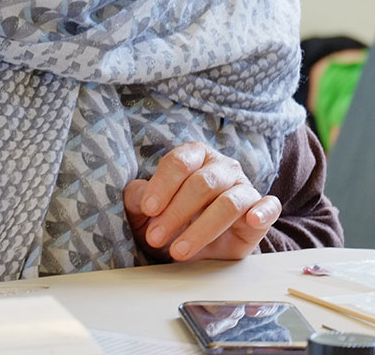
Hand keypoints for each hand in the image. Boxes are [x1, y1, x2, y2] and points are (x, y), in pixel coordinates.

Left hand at [124, 142, 280, 261]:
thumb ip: (139, 198)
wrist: (194, 247)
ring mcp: (244, 187)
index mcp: (194, 156)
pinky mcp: (262, 211)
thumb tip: (140, 196)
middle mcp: (221, 168)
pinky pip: (269, 206)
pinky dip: (263, 212)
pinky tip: (252, 220)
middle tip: (155, 238)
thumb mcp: (145, 210)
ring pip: (228, 203)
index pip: (179, 163)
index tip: (148, 210)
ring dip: (201, 229)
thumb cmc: (168, 219)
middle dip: (175, 213)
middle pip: (202, 184)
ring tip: (178, 251)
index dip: (162, 186)